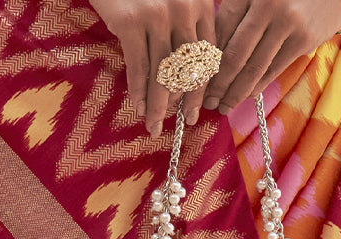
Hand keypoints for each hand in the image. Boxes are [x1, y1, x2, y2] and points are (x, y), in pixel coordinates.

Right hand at [87, 0, 217, 135]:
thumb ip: (184, 26)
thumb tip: (184, 74)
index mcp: (199, 3)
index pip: (208, 54)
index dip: (204, 85)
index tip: (199, 108)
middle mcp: (183, 9)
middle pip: (189, 67)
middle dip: (186, 101)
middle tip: (183, 122)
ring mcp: (157, 16)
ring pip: (164, 73)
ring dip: (158, 105)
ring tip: (153, 125)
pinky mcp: (131, 23)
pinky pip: (139, 68)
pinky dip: (138, 92)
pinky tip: (138, 108)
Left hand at [204, 0, 340, 111]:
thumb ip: (236, 16)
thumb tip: (210, 56)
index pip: (222, 30)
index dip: (208, 58)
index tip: (198, 77)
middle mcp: (268, 4)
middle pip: (234, 54)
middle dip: (218, 83)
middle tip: (207, 101)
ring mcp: (287, 22)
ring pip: (253, 67)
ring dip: (235, 92)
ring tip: (222, 106)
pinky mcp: (303, 39)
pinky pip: (273, 70)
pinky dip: (256, 86)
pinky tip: (245, 96)